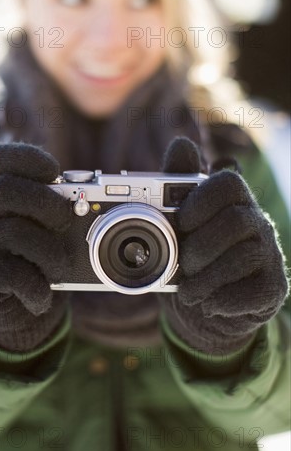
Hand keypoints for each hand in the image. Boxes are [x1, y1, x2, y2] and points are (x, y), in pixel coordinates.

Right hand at [0, 143, 71, 351]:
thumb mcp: (50, 232)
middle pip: (6, 188)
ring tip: (62, 267)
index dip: (29, 157)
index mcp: (0, 193)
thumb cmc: (38, 261)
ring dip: (50, 253)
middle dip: (46, 203)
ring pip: (14, 232)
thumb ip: (66, 214)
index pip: (1, 158)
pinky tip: (41, 295)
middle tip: (65, 221)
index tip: (55, 171)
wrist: (13, 310)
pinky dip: (38, 288)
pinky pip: (13, 275)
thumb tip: (110, 212)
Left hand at [161, 137, 288, 353]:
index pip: (228, 183)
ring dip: (207, 278)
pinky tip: (209, 303)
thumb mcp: (178, 225)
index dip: (203, 199)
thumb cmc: (192, 258)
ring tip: (187, 292)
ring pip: (244, 257)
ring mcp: (268, 256)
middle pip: (236, 221)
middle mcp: (256, 224)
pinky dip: (223, 300)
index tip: (181, 220)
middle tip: (183, 263)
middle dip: (201, 246)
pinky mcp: (272, 287)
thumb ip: (178, 185)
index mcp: (232, 203)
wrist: (205, 308)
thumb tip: (182, 142)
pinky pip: (254, 291)